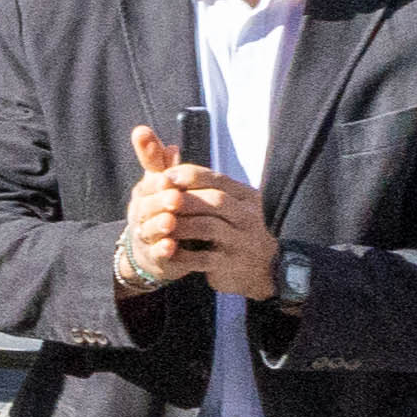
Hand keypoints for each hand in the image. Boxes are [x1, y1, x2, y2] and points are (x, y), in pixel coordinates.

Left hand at [119, 125, 276, 300]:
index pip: (218, 180)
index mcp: (246, 196)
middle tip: (158, 201)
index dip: (190, 176)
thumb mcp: (223, 203)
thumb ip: (198, 180)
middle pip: (216, 200)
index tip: (164, 176)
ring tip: (158, 225)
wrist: (258, 268)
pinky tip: (168, 250)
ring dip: (180, 224)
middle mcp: (248, 216)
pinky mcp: (232, 264)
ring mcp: (242, 241)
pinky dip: (184, 253)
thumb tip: (167, 148)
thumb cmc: (231, 228)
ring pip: (210, 227)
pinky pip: (206, 257)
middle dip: (184, 199)